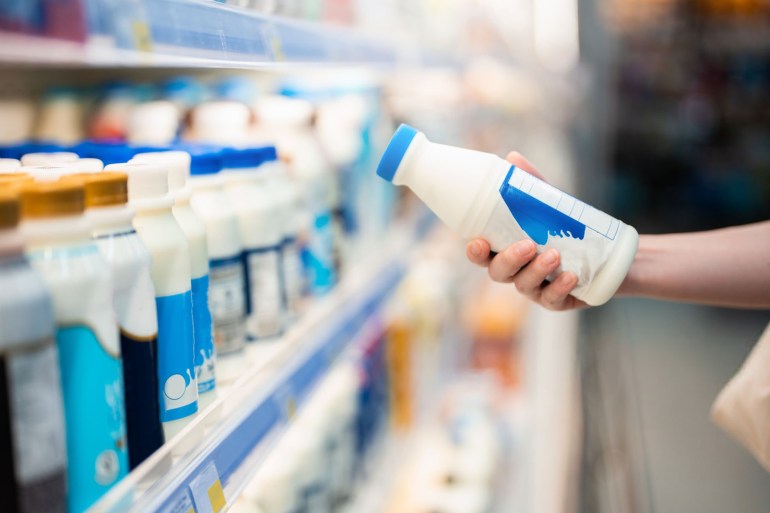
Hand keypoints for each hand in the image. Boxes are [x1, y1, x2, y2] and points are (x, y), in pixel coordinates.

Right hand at [465, 152, 586, 310]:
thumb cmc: (567, 229)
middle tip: (528, 245)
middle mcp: (517, 272)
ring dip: (537, 271)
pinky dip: (559, 288)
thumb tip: (513, 158)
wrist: (609, 253)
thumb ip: (530, 185)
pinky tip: (570, 276)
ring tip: (555, 255)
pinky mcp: (559, 300)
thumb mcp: (550, 205)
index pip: (483, 255)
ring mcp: (536, 289)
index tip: (478, 242)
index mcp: (507, 250)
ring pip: (525, 286)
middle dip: (510, 260)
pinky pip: (553, 300)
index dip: (476, 252)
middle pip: (499, 273)